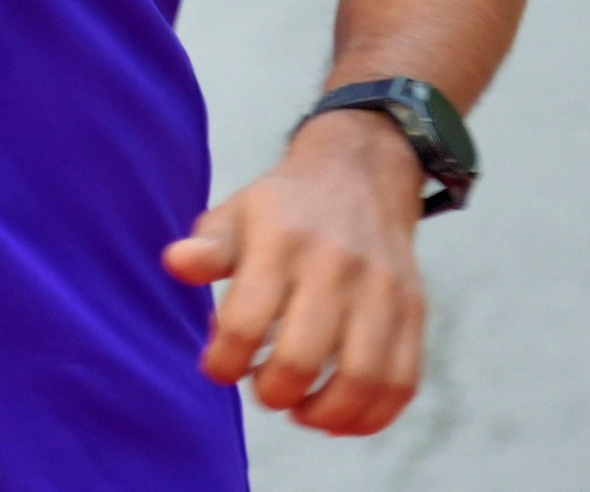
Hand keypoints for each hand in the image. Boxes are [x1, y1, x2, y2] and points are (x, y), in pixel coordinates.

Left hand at [162, 109, 428, 436]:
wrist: (360, 174)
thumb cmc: (283, 209)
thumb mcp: (237, 214)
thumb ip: (208, 248)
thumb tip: (175, 263)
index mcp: (282, 241)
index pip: (244, 323)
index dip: (224, 363)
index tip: (219, 368)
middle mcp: (335, 265)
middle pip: (302, 358)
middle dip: (273, 393)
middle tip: (263, 390)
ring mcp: (382, 290)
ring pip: (361, 380)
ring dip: (325, 415)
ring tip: (301, 411)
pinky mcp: (414, 310)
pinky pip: (402, 382)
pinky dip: (371, 416)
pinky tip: (340, 416)